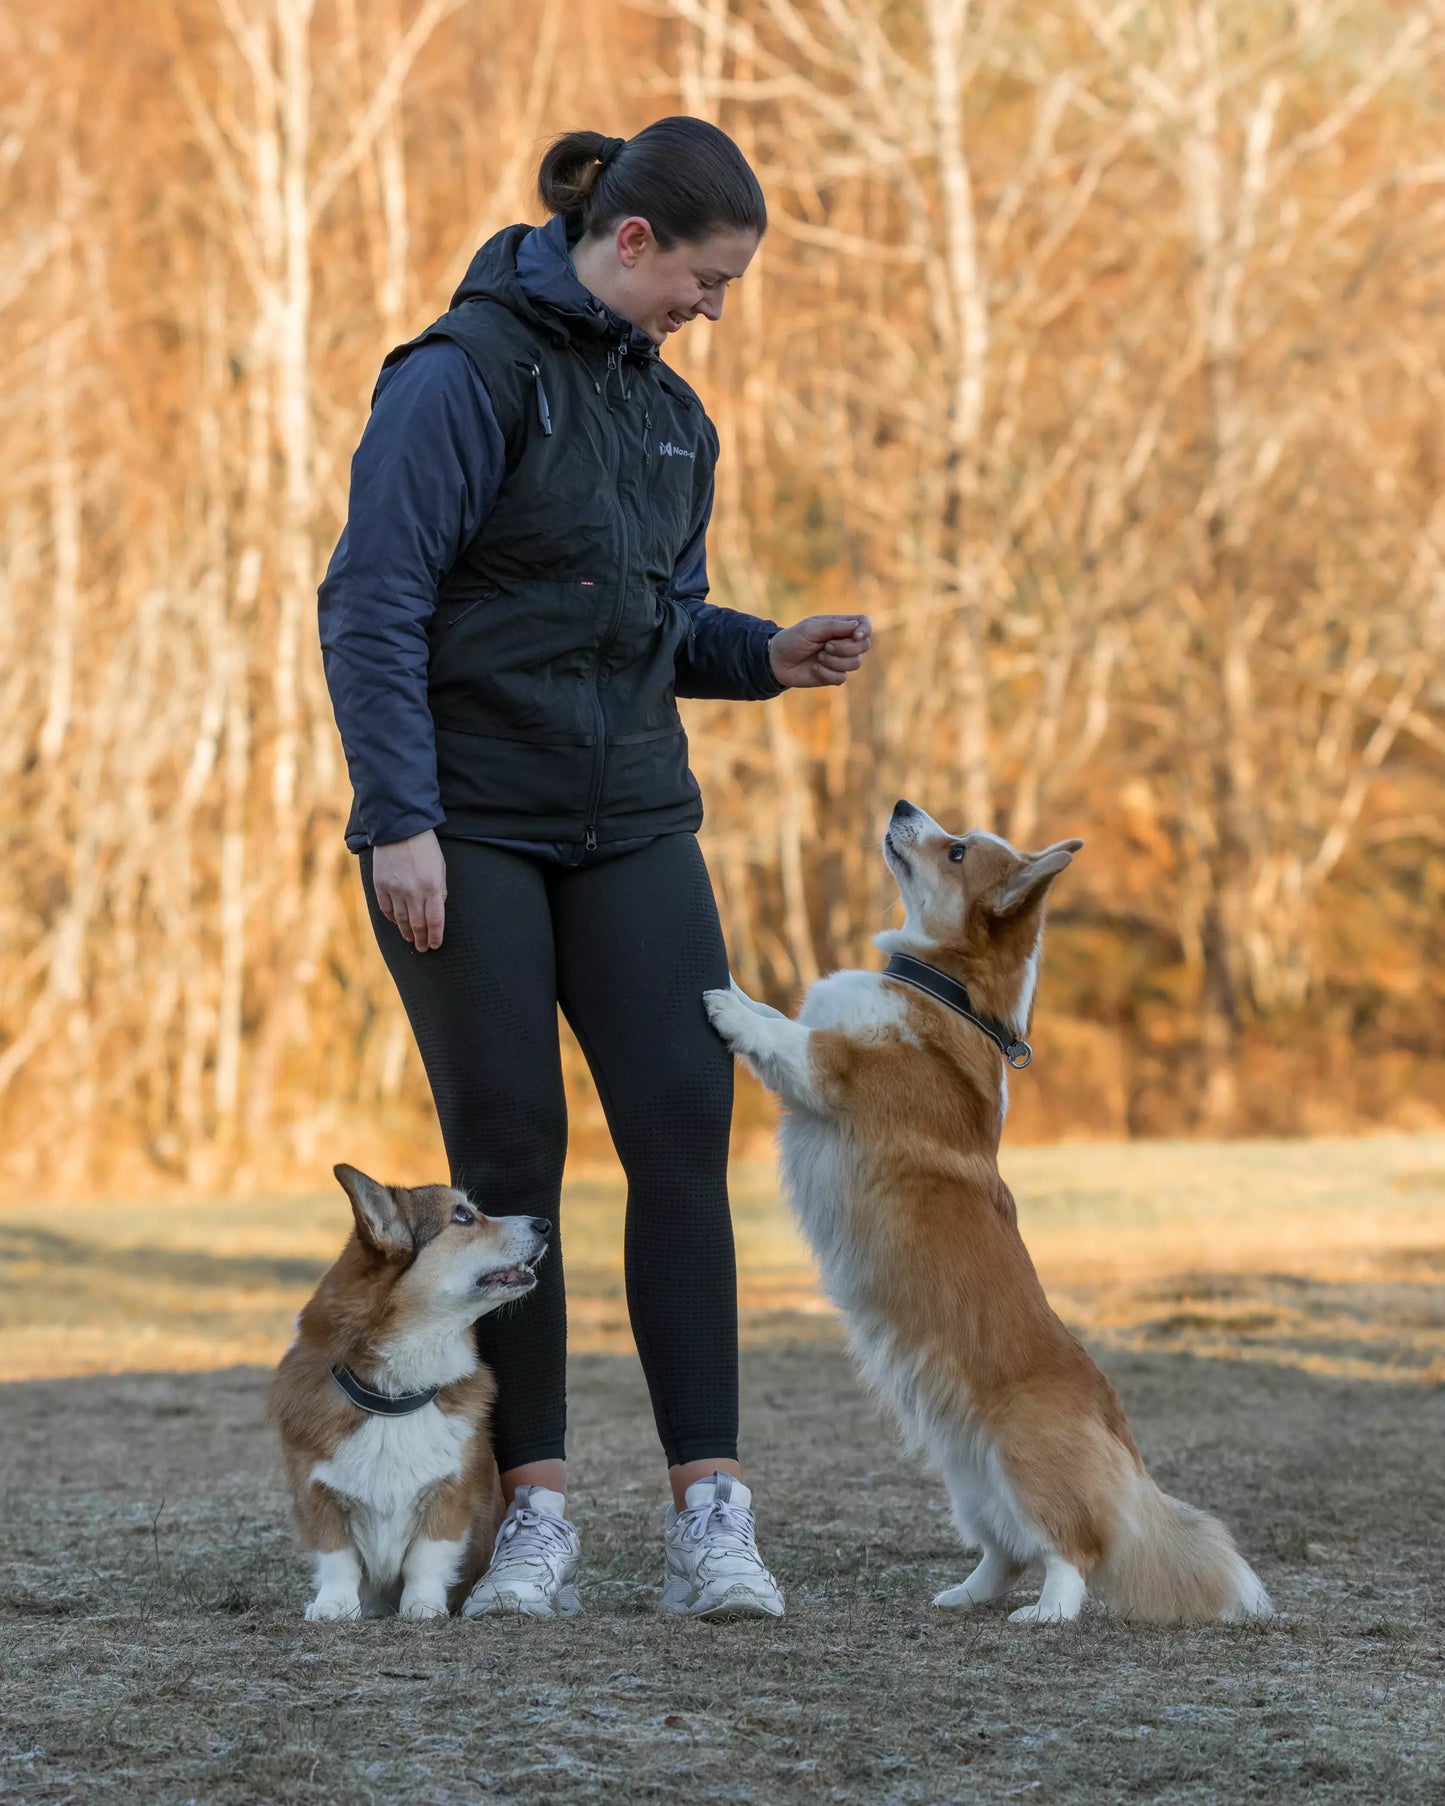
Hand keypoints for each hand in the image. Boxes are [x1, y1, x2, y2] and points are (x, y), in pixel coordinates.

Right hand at [372, 829, 446, 951]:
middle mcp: (413, 892)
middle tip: (423, 948)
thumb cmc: (425, 846)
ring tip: (411, 940)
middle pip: (417, 924)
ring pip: (401, 920)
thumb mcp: (440, 867)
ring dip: (407, 933)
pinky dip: (392, 919)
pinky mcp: (380, 885)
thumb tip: (437, 908)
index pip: (434, 921)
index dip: (435, 936)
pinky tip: (397, 924)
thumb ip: (439, 889)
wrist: (399, 827)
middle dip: (421, 939)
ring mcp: (394, 889)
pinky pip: (386, 909)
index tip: (435, 945)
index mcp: (431, 887)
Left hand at [768, 615, 872, 688]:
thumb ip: (833, 626)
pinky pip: (842, 678)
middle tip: (826, 646)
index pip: (864, 623)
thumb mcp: (810, 629)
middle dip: (846, 648)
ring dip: (834, 661)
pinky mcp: (833, 676)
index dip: (865, 629)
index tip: (856, 635)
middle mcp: (843, 642)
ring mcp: (840, 660)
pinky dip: (827, 673)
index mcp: (840, 626)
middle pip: (864, 646)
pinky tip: (814, 669)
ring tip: (818, 657)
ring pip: (855, 663)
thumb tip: (857, 625)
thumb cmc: (792, 640)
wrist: (777, 661)